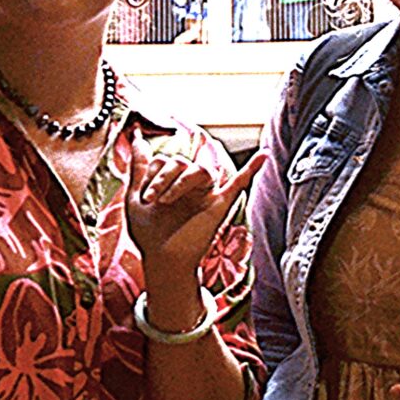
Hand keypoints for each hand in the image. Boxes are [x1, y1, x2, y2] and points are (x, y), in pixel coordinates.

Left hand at [124, 136, 264, 293]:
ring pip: (201, 169)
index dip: (152, 174)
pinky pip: (239, 183)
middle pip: (181, 162)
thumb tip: (137, 139)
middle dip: (163, 178)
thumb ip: (139, 168)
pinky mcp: (219, 205)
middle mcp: (189, 185)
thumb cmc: (148, 233)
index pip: (164, 160)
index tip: (143, 196)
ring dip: (181, 181)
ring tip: (167, 200)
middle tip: (152, 200)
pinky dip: (251, 169)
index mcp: (170, 181)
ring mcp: (205, 194)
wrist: (162, 260)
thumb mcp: (136, 197)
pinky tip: (263, 155)